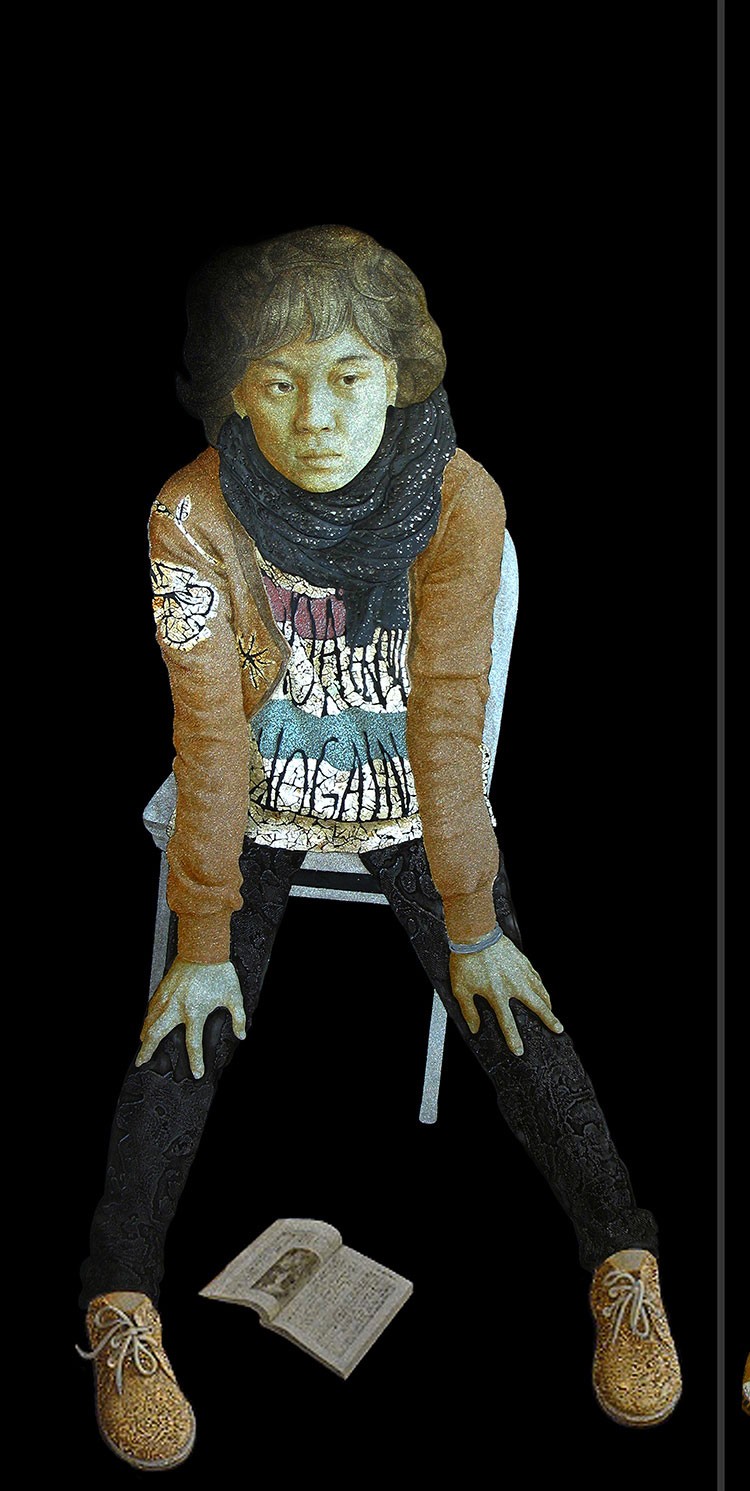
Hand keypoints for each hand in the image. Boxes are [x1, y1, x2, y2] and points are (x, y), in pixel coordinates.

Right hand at [136, 958, 245, 1077]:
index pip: (193, 1043)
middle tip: (141, 1061)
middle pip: (156, 1034)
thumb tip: (241, 1033)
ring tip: (142, 1044)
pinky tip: (147, 1022)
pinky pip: (151, 1006)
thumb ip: (238, 1017)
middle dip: (147, 1050)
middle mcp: (177, 1007)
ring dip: (144, 1034)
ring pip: (150, 1020)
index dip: (196, 1060)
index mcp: (195, 1012)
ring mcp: (167, 997)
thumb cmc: (218, 970)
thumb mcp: (234, 995)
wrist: (203, 947)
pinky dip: (147, 1017)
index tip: (196, 1072)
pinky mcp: (163, 987)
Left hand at [450, 935, 563, 1055]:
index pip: (507, 1023)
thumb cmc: (465, 961)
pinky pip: (537, 977)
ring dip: (548, 1004)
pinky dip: (542, 987)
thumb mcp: (460, 989)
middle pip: (537, 1006)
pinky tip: (543, 991)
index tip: (519, 1051)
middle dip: (549, 1020)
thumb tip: (475, 1028)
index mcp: (497, 994)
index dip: (514, 1039)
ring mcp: (521, 972)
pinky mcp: (523, 961)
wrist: (475, 934)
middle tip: (558, 1029)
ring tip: (553, 1013)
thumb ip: (469, 1010)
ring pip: (541, 991)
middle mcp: (513, 985)